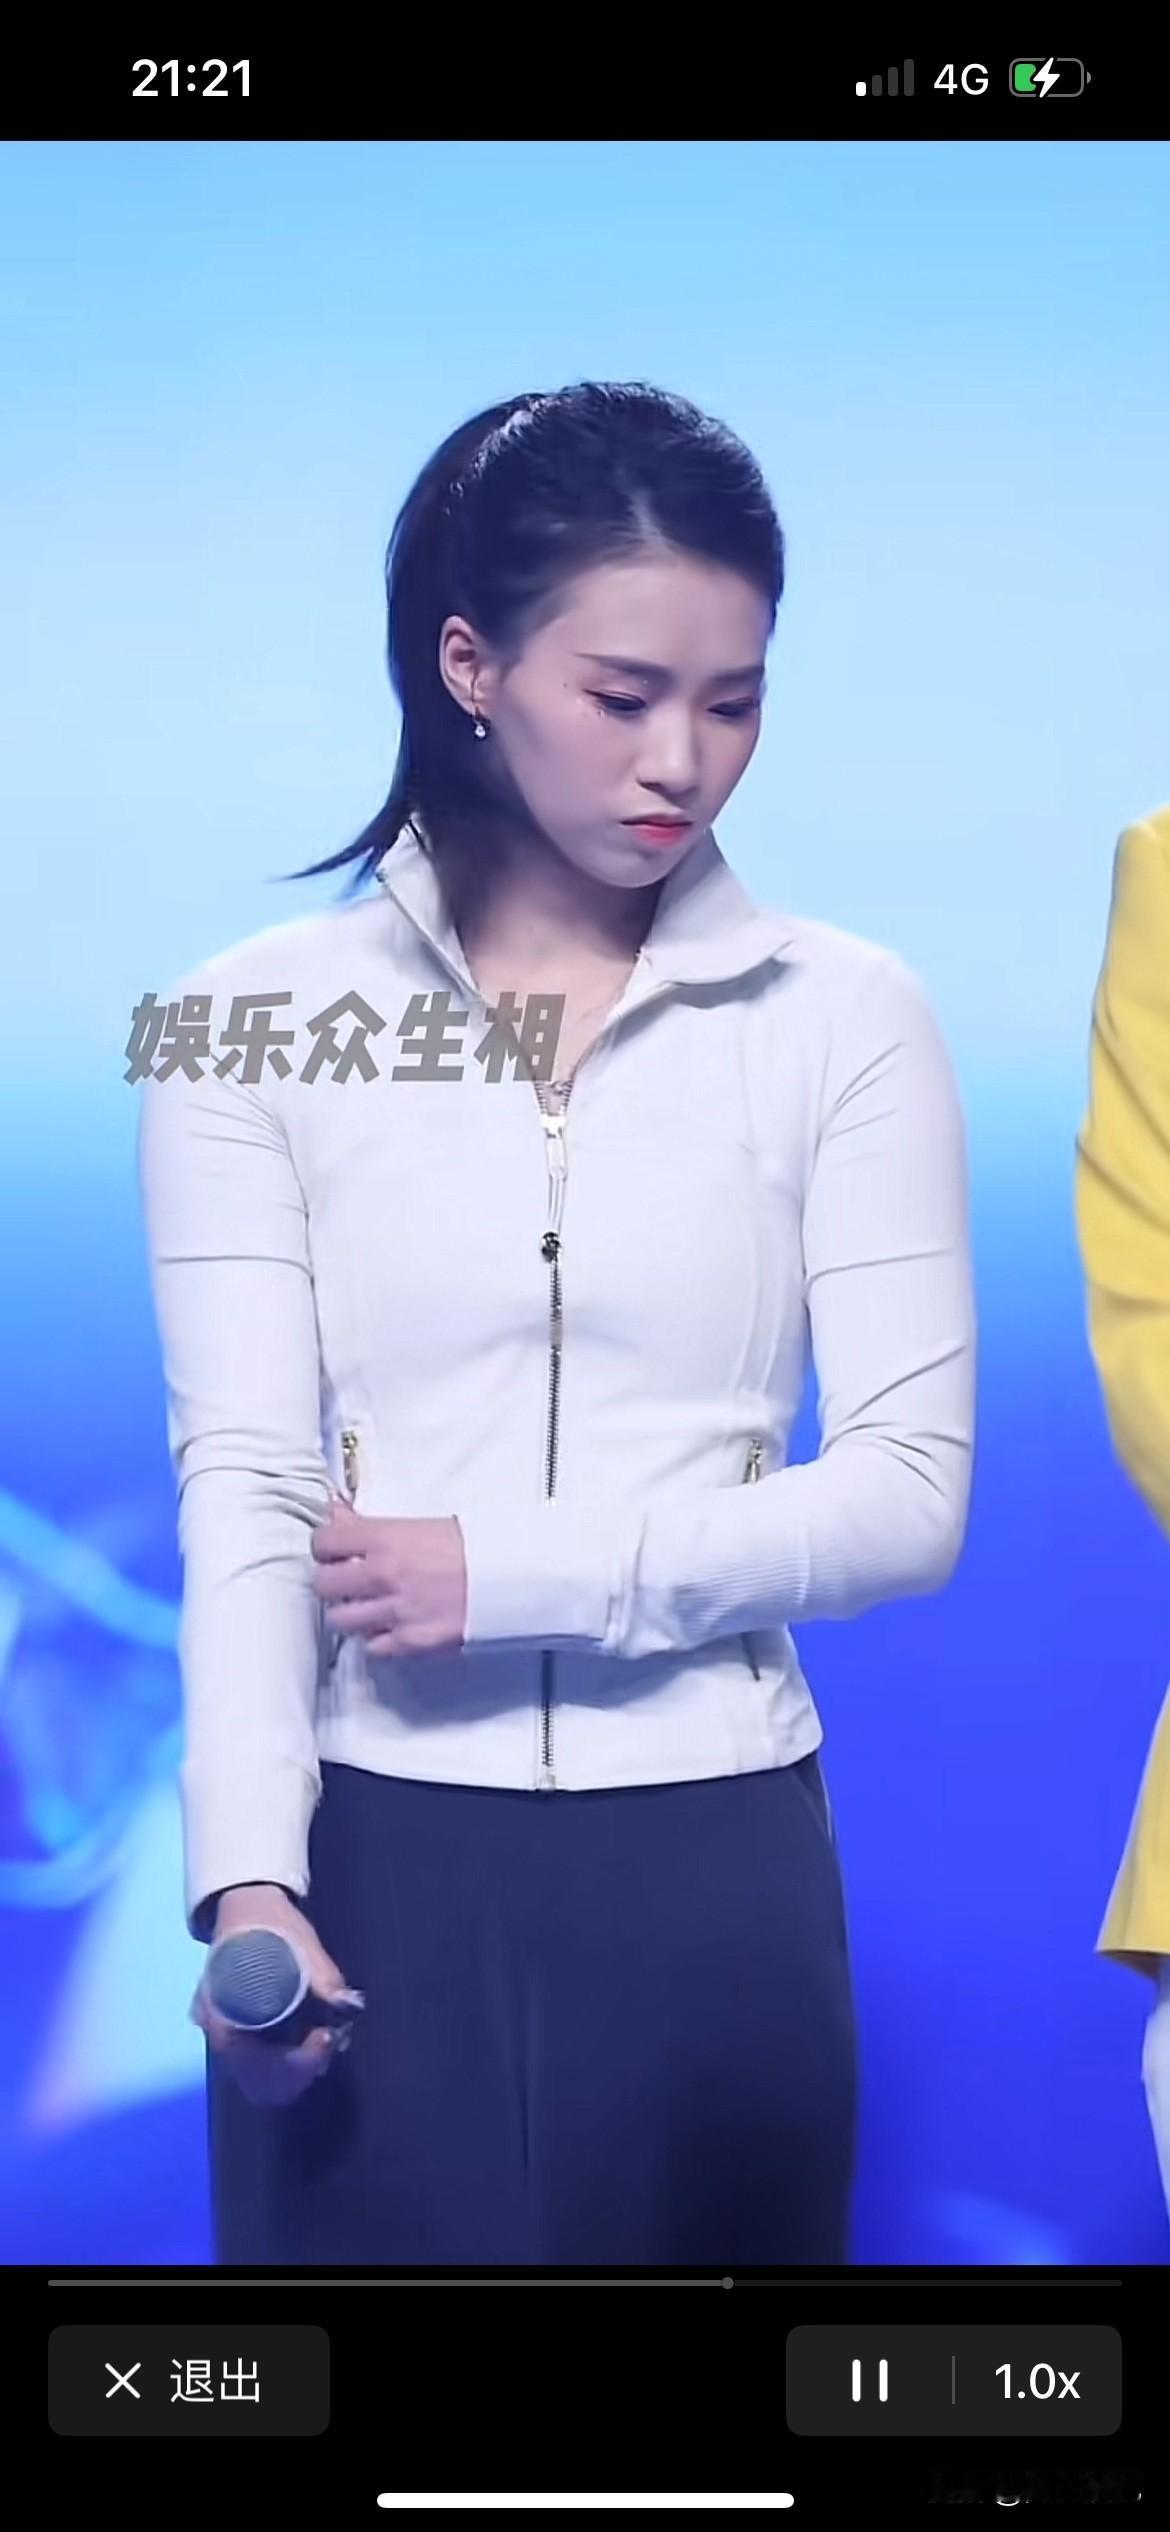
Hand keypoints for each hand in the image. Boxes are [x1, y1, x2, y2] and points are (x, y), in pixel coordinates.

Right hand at [191, 1882, 362, 2107]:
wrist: (248, 1907)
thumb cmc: (269, 1923)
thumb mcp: (298, 1940)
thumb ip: (322, 1975)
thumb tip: (348, 2003)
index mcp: (220, 2007)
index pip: (251, 2061)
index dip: (294, 2059)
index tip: (326, 2036)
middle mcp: (218, 2031)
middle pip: (258, 2081)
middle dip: (300, 2070)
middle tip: (329, 2040)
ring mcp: (229, 2038)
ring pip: (262, 2081)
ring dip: (297, 2071)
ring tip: (324, 2040)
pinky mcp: (243, 2039)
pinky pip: (265, 2071)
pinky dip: (292, 2065)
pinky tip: (313, 2040)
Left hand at [310, 1498, 466, 1656]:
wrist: (515, 1577)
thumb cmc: (476, 1545)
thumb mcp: (422, 1523)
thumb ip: (372, 1524)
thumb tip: (336, 1513)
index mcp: (385, 1539)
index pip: (324, 1542)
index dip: (326, 1546)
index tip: (334, 1550)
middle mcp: (383, 1575)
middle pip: (323, 1584)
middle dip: (332, 1581)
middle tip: (348, 1580)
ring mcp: (394, 1612)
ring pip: (341, 1620)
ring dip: (351, 1612)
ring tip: (370, 1605)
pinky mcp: (409, 1642)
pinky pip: (371, 1647)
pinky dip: (376, 1638)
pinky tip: (391, 1624)